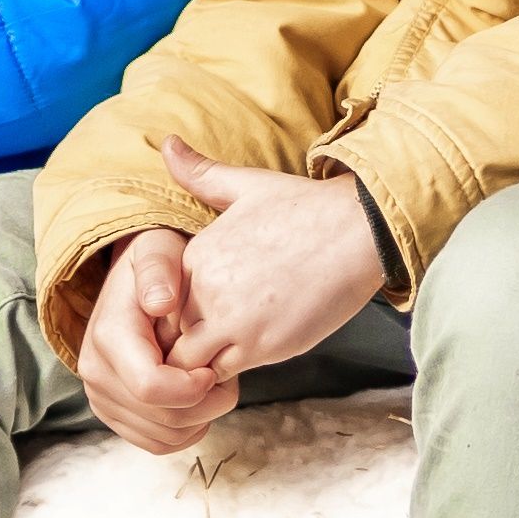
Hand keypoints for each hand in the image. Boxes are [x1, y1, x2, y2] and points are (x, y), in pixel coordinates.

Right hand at [75, 234, 243, 455]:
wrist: (133, 282)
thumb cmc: (154, 265)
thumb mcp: (157, 250)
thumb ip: (159, 271)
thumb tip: (160, 301)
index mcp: (109, 336)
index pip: (151, 387)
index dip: (193, 387)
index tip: (213, 367)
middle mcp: (96, 372)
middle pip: (162, 418)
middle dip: (206, 404)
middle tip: (223, 374)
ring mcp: (102, 397)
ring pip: (163, 436)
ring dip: (199, 418)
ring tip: (210, 381)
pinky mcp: (113, 413)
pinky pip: (155, 443)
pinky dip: (186, 431)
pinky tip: (198, 402)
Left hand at [154, 138, 388, 374]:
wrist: (360, 229)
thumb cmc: (306, 207)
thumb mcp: (248, 185)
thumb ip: (202, 174)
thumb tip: (166, 143)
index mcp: (196, 255)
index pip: (158, 302)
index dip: (174, 312)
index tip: (197, 312)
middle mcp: (205, 290)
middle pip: (170, 337)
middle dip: (182, 343)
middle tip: (207, 341)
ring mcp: (232, 321)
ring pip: (190, 364)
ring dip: (202, 363)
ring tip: (227, 351)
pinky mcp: (261, 345)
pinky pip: (224, 374)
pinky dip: (228, 372)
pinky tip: (249, 353)